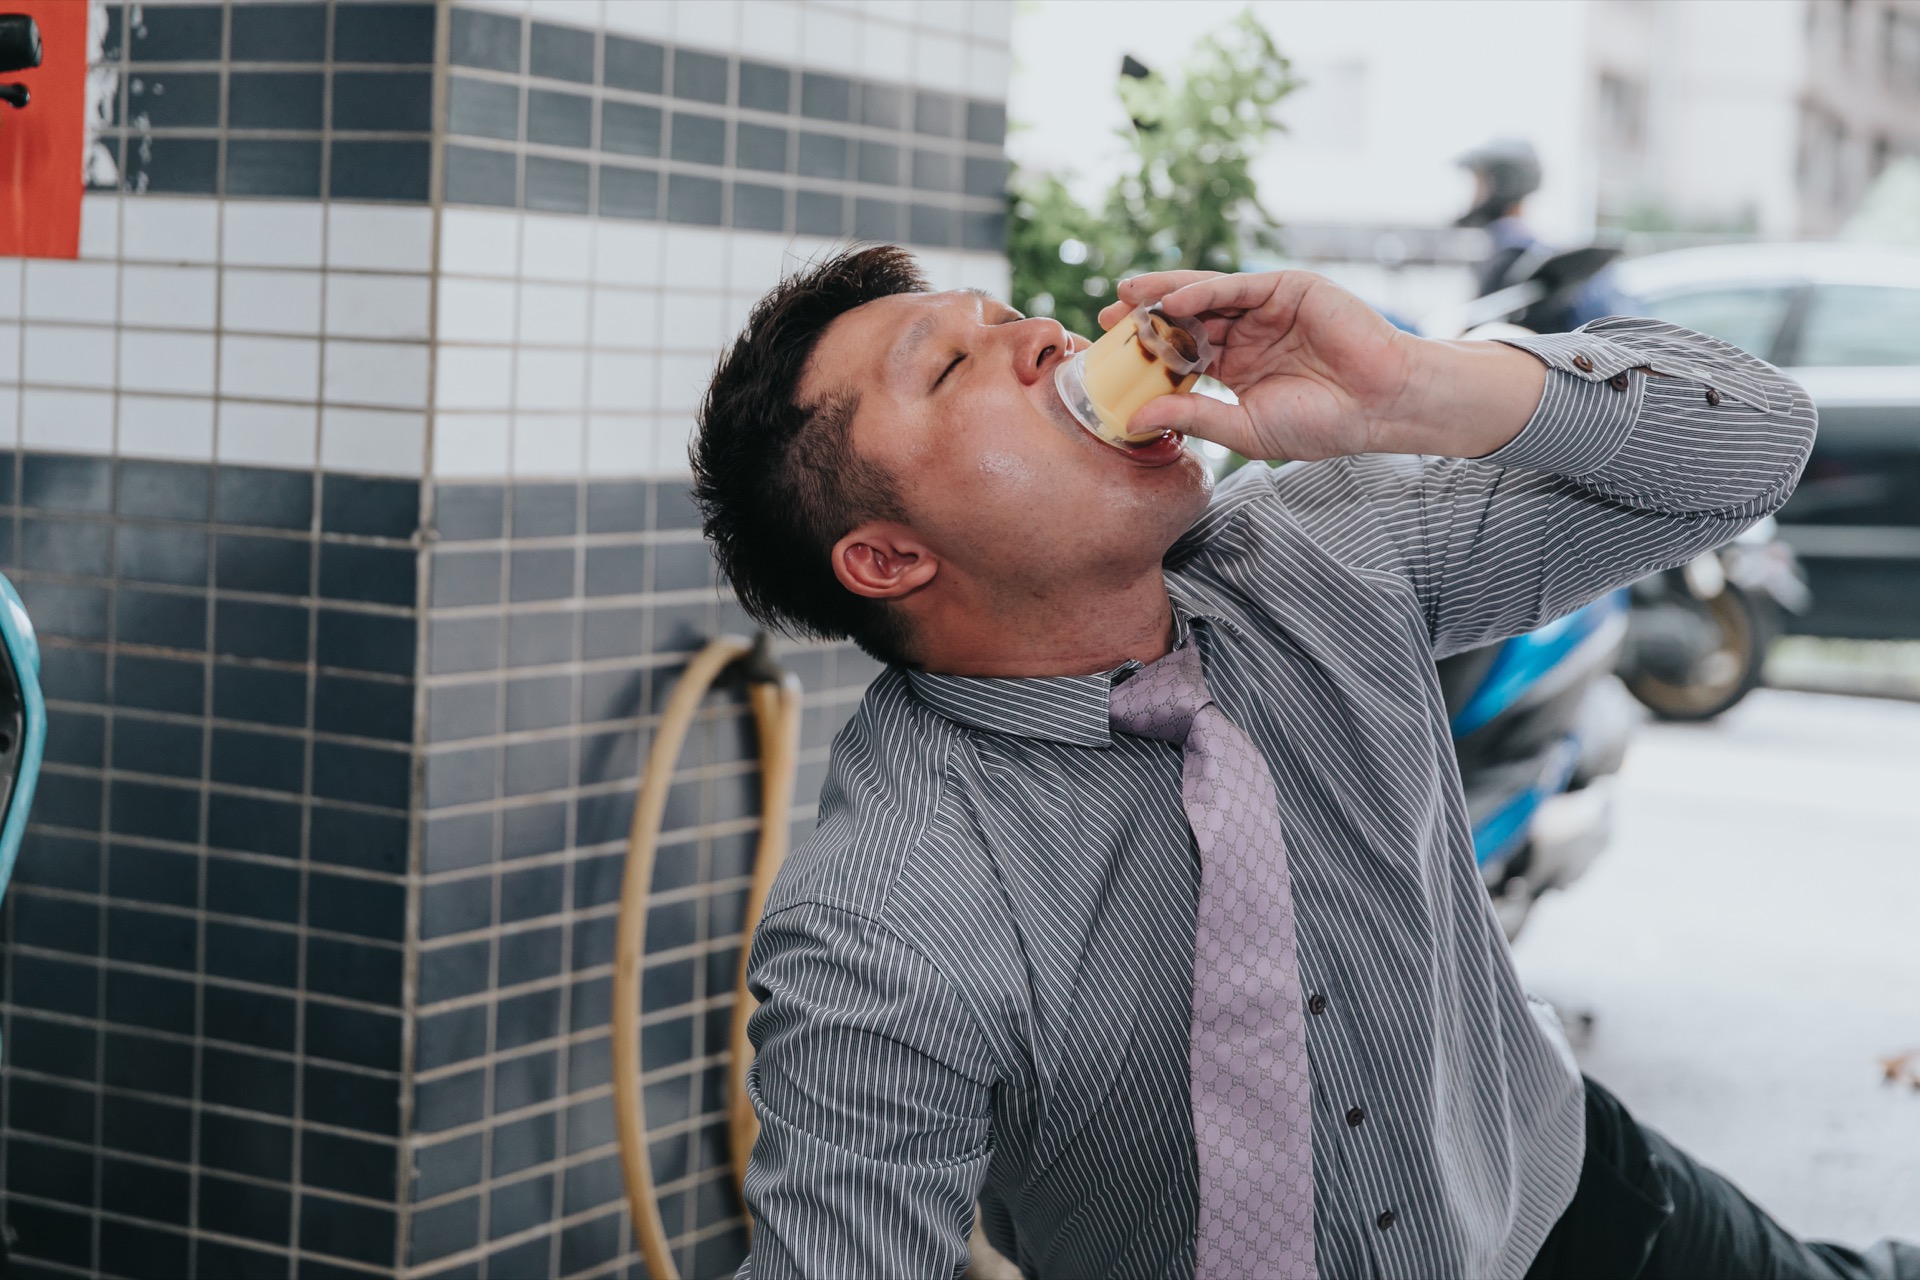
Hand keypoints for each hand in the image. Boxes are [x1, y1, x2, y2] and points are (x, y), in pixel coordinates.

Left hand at [1095, 269, 1419, 460]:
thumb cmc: (1323, 423)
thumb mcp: (1245, 428)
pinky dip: (1203, 291)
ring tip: (1127, 298)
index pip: (1181, 355)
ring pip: (1205, 296)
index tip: (1109, 357)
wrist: (1380, 407)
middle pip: (1185, 320)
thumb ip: (1195, 416)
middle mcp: (1247, 333)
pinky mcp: (1287, 288)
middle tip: (1106, 321)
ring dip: (1164, 295)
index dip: (1147, 354)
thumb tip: (1138, 416)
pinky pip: (1236, 286)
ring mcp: (1266, 309)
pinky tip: (1172, 301)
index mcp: (1236, 367)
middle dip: (1146, 319)